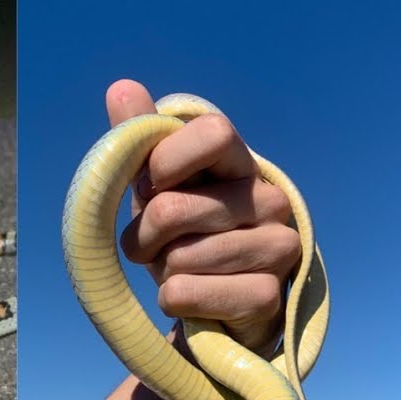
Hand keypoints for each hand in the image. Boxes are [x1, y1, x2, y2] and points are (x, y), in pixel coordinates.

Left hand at [104, 78, 299, 354]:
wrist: (211, 309)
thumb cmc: (180, 238)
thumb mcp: (154, 189)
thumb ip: (139, 142)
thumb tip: (122, 88)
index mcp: (243, 164)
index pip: (214, 132)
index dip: (167, 159)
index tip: (149, 185)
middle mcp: (270, 200)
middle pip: (174, 208)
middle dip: (142, 235)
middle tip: (147, 247)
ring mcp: (279, 247)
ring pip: (181, 256)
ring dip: (160, 271)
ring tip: (173, 272)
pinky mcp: (270, 296)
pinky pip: (190, 292)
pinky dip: (173, 300)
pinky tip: (187, 300)